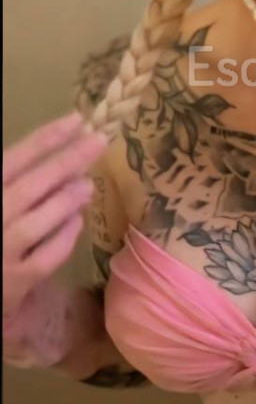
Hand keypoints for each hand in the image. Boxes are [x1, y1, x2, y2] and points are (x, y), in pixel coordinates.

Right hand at [3, 111, 107, 319]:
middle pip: (31, 186)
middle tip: (99, 141)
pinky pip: (47, 257)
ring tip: (88, 185)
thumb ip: (15, 178)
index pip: (13, 160)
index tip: (77, 120)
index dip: (46, 139)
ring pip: (39, 222)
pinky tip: (76, 222)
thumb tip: (65, 161)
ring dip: (68, 199)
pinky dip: (65, 237)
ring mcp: (2, 252)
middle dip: (68, 161)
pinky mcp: (15, 282)